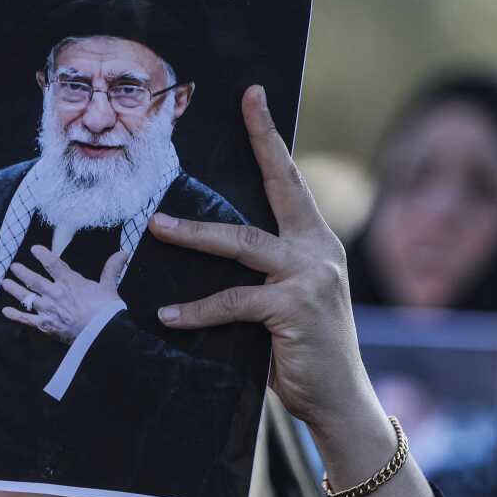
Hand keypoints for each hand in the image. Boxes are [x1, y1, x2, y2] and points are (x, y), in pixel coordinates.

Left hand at [2, 246, 127, 344]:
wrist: (102, 332)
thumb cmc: (106, 309)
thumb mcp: (109, 286)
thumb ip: (112, 268)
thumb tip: (123, 252)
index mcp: (70, 282)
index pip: (52, 263)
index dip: (42, 254)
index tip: (34, 249)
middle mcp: (55, 293)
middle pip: (34, 280)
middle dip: (22, 272)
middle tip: (13, 266)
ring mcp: (48, 310)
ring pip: (26, 297)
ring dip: (14, 290)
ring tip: (5, 282)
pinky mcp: (46, 325)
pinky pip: (27, 320)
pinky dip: (15, 315)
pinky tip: (5, 311)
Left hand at [148, 86, 364, 432]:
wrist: (340, 400)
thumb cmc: (305, 351)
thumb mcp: (287, 302)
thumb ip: (262, 274)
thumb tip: (208, 249)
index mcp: (316, 244)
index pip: (290, 182)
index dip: (269, 138)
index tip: (253, 96)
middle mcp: (319, 251)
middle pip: (277, 190)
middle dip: (258, 142)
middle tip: (237, 103)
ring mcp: (310, 277)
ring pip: (241, 243)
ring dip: (194, 236)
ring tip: (155, 228)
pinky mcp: (294, 308)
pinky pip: (234, 301)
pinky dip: (198, 310)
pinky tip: (169, 317)